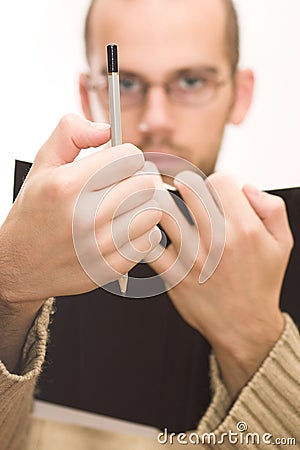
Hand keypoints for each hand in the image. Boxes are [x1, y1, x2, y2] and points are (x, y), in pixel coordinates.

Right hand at [0, 115, 161, 305]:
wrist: (18, 264)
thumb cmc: (33, 214)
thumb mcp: (42, 164)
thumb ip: (71, 133)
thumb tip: (106, 129)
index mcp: (68, 185)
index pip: (130, 157)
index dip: (126, 157)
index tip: (119, 164)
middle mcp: (84, 216)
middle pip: (146, 184)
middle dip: (136, 179)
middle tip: (122, 185)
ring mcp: (98, 246)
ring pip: (152, 212)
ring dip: (142, 206)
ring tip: (123, 208)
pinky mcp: (109, 268)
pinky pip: (149, 241)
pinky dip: (142, 233)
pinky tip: (123, 229)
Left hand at [149, 172, 292, 396]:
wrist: (244, 325)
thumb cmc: (260, 282)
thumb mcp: (282, 243)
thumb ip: (272, 207)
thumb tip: (246, 187)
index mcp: (244, 229)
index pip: (219, 180)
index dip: (217, 183)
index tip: (215, 194)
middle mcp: (217, 240)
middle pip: (187, 187)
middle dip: (187, 186)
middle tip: (187, 195)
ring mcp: (192, 257)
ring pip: (163, 210)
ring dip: (162, 204)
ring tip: (166, 207)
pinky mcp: (172, 273)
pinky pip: (147, 245)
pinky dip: (145, 233)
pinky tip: (152, 232)